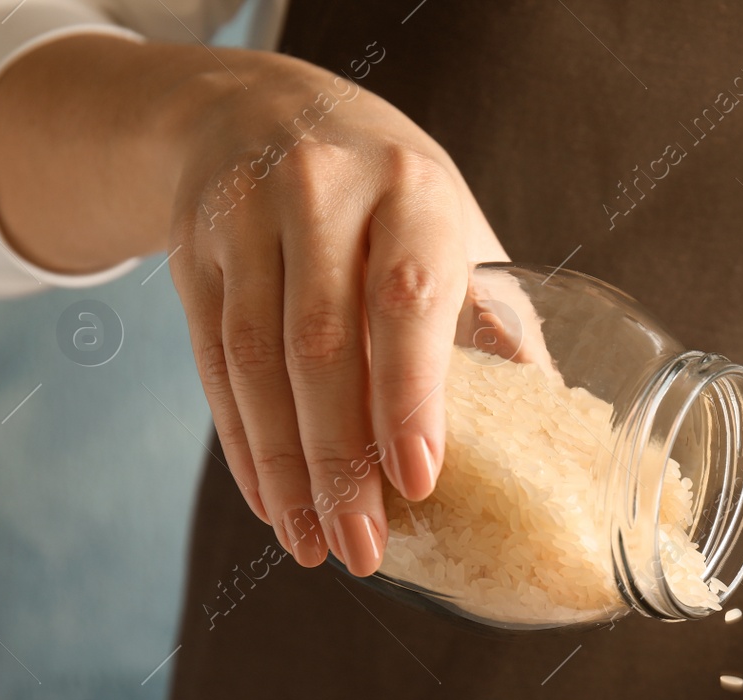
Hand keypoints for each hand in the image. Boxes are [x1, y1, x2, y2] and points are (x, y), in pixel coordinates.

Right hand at [0, 38, 517, 574]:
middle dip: (340, 461)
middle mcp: (321, 192)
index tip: (417, 479)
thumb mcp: (452, 226)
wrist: (265, 108)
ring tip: (315, 544)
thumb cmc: (389, 194)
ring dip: (284, 469)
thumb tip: (551, 422)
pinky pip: (210, 365)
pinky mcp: (191, 252)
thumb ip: (495, 318)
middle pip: (321, 344)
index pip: (405, 298)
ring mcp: (243, 218)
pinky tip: (270, 503)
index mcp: (409, 189)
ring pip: (254, 362)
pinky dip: (242, 444)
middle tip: (364, 548)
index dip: (408, 394)